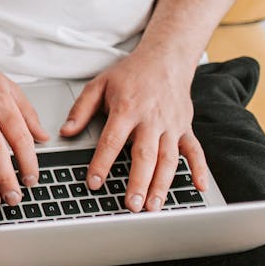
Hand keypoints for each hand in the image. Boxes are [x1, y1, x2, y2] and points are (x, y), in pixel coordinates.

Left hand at [62, 50, 208, 211]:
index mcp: (127, 109)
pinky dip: (199, 169)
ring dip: (162, 184)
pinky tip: (199, 187)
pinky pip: (195, 150)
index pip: (112, 141)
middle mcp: (151, 119)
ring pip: (169, 158)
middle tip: (131, 205)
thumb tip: (65, 132)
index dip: (102, 163)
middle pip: (145, 155)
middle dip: (138, 182)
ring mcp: (172, 125)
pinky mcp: (186, 128)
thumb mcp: (99, 84)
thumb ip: (81, 110)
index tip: (94, 183)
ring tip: (153, 206)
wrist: (166, 58)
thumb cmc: (131, 74)